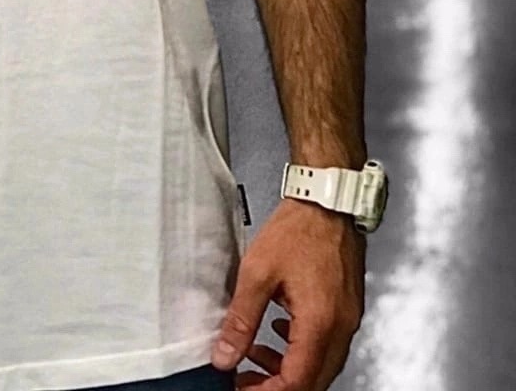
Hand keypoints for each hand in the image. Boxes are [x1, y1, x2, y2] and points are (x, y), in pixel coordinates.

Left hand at [211, 198, 365, 389]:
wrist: (328, 201)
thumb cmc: (299, 229)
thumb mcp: (258, 272)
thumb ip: (241, 319)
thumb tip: (225, 356)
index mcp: (320, 324)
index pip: (296, 382)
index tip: (242, 388)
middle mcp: (341, 328)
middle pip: (312, 382)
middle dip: (277, 386)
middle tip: (246, 378)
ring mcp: (348, 319)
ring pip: (321, 366)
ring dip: (288, 368)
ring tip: (254, 354)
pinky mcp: (347, 309)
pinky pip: (327, 345)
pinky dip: (300, 349)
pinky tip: (278, 331)